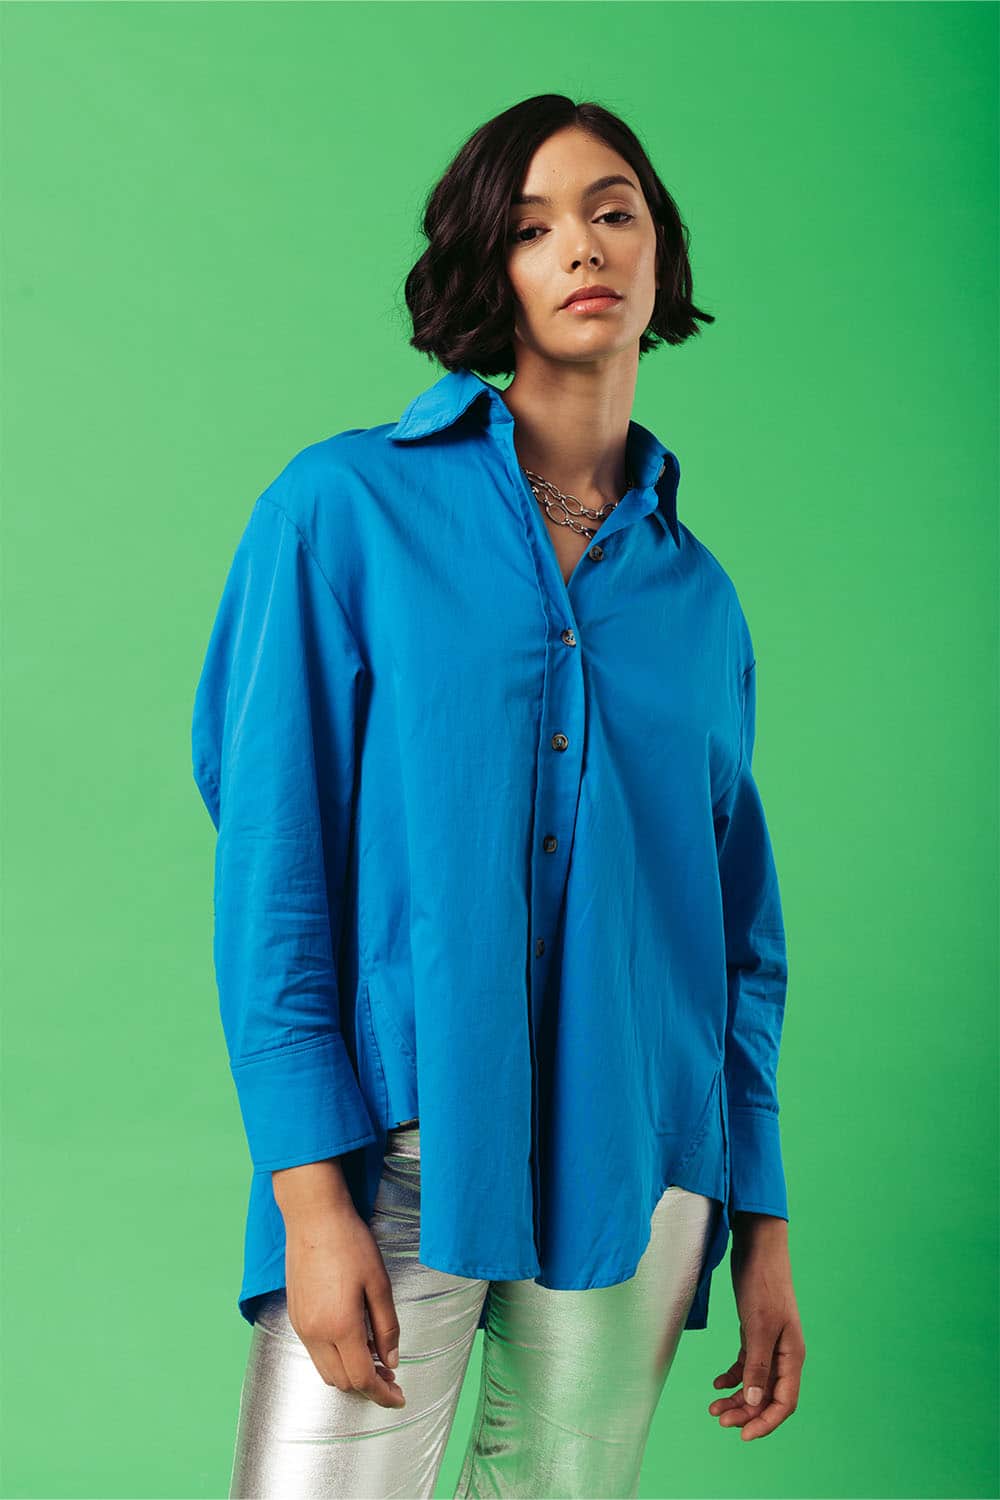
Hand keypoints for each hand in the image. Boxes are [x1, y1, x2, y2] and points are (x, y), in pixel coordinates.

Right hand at [279, 1186, 406, 1409]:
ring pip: (325, 1371)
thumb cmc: (350, 1244)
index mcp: (340, 1326)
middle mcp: (315, 1333)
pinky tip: (353, 1340)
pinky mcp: (294, 1315)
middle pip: (342, 1381)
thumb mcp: (379, 1283)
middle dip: (368, 1386)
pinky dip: (335, 1358)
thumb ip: (387, 1326)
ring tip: (374, 1359)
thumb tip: (391, 1362)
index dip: (383, 1394)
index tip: (399, 1398)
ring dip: (350, 1374)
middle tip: (391, 1376)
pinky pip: (314, 1352)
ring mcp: (301, 1325)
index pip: (362, 1378)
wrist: (313, 1217)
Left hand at [708, 1212, 804, 1440]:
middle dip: (745, 1413)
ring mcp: (769, 1343)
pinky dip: (732, 1376)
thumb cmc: (763, 1283)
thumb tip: (752, 1403)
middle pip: (767, 1396)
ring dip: (736, 1398)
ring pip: (754, 1383)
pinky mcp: (755, 1332)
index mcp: (792, 1355)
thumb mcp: (758, 1327)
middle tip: (718, 1419)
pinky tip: (716, 1383)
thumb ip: (757, 1366)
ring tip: (712, 1408)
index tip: (742, 1436)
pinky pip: (746, 1364)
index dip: (766, 1423)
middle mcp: (783, 1353)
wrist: (757, 1247)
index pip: (784, 1402)